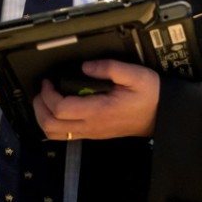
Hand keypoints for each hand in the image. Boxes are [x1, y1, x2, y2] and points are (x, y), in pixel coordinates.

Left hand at [32, 59, 159, 140]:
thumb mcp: (134, 74)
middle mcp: (92, 125)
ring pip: (55, 134)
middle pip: (51, 126)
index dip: (48, 95)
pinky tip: (57, 108)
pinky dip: (54, 123)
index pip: (61, 109)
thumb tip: (85, 67)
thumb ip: (108, 68)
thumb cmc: (149, 95)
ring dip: (44, 117)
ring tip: (46, 99)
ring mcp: (91, 132)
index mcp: (99, 111)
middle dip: (40, 107)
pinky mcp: (93, 133)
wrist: (162, 115)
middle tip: (42, 89)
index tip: (49, 81)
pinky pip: (65, 135)